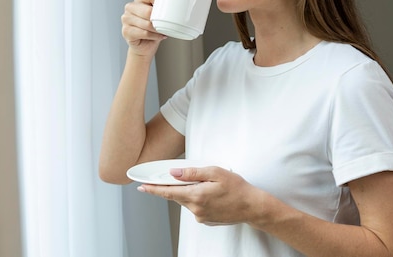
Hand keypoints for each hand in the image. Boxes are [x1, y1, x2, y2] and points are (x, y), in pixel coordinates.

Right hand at [122, 0, 166, 56]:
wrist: (144, 46)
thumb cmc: (153, 28)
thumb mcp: (159, 15)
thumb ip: (164, 8)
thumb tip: (182, 7)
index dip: (160, 0)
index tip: (167, 8)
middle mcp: (130, 7)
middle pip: (148, 10)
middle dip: (159, 19)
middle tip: (166, 24)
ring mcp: (126, 19)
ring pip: (146, 23)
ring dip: (157, 29)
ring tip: (163, 31)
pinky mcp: (126, 31)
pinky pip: (144, 33)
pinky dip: (154, 36)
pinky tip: (159, 36)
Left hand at [138, 166, 261, 225]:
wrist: (251, 206)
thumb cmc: (237, 188)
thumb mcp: (215, 172)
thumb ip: (193, 173)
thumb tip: (174, 172)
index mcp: (196, 195)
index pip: (168, 192)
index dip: (153, 189)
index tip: (141, 186)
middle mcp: (195, 208)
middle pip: (176, 196)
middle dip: (171, 187)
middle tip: (168, 179)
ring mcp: (200, 216)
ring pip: (186, 201)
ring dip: (187, 192)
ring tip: (204, 184)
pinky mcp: (205, 219)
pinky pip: (194, 207)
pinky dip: (196, 199)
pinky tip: (209, 194)